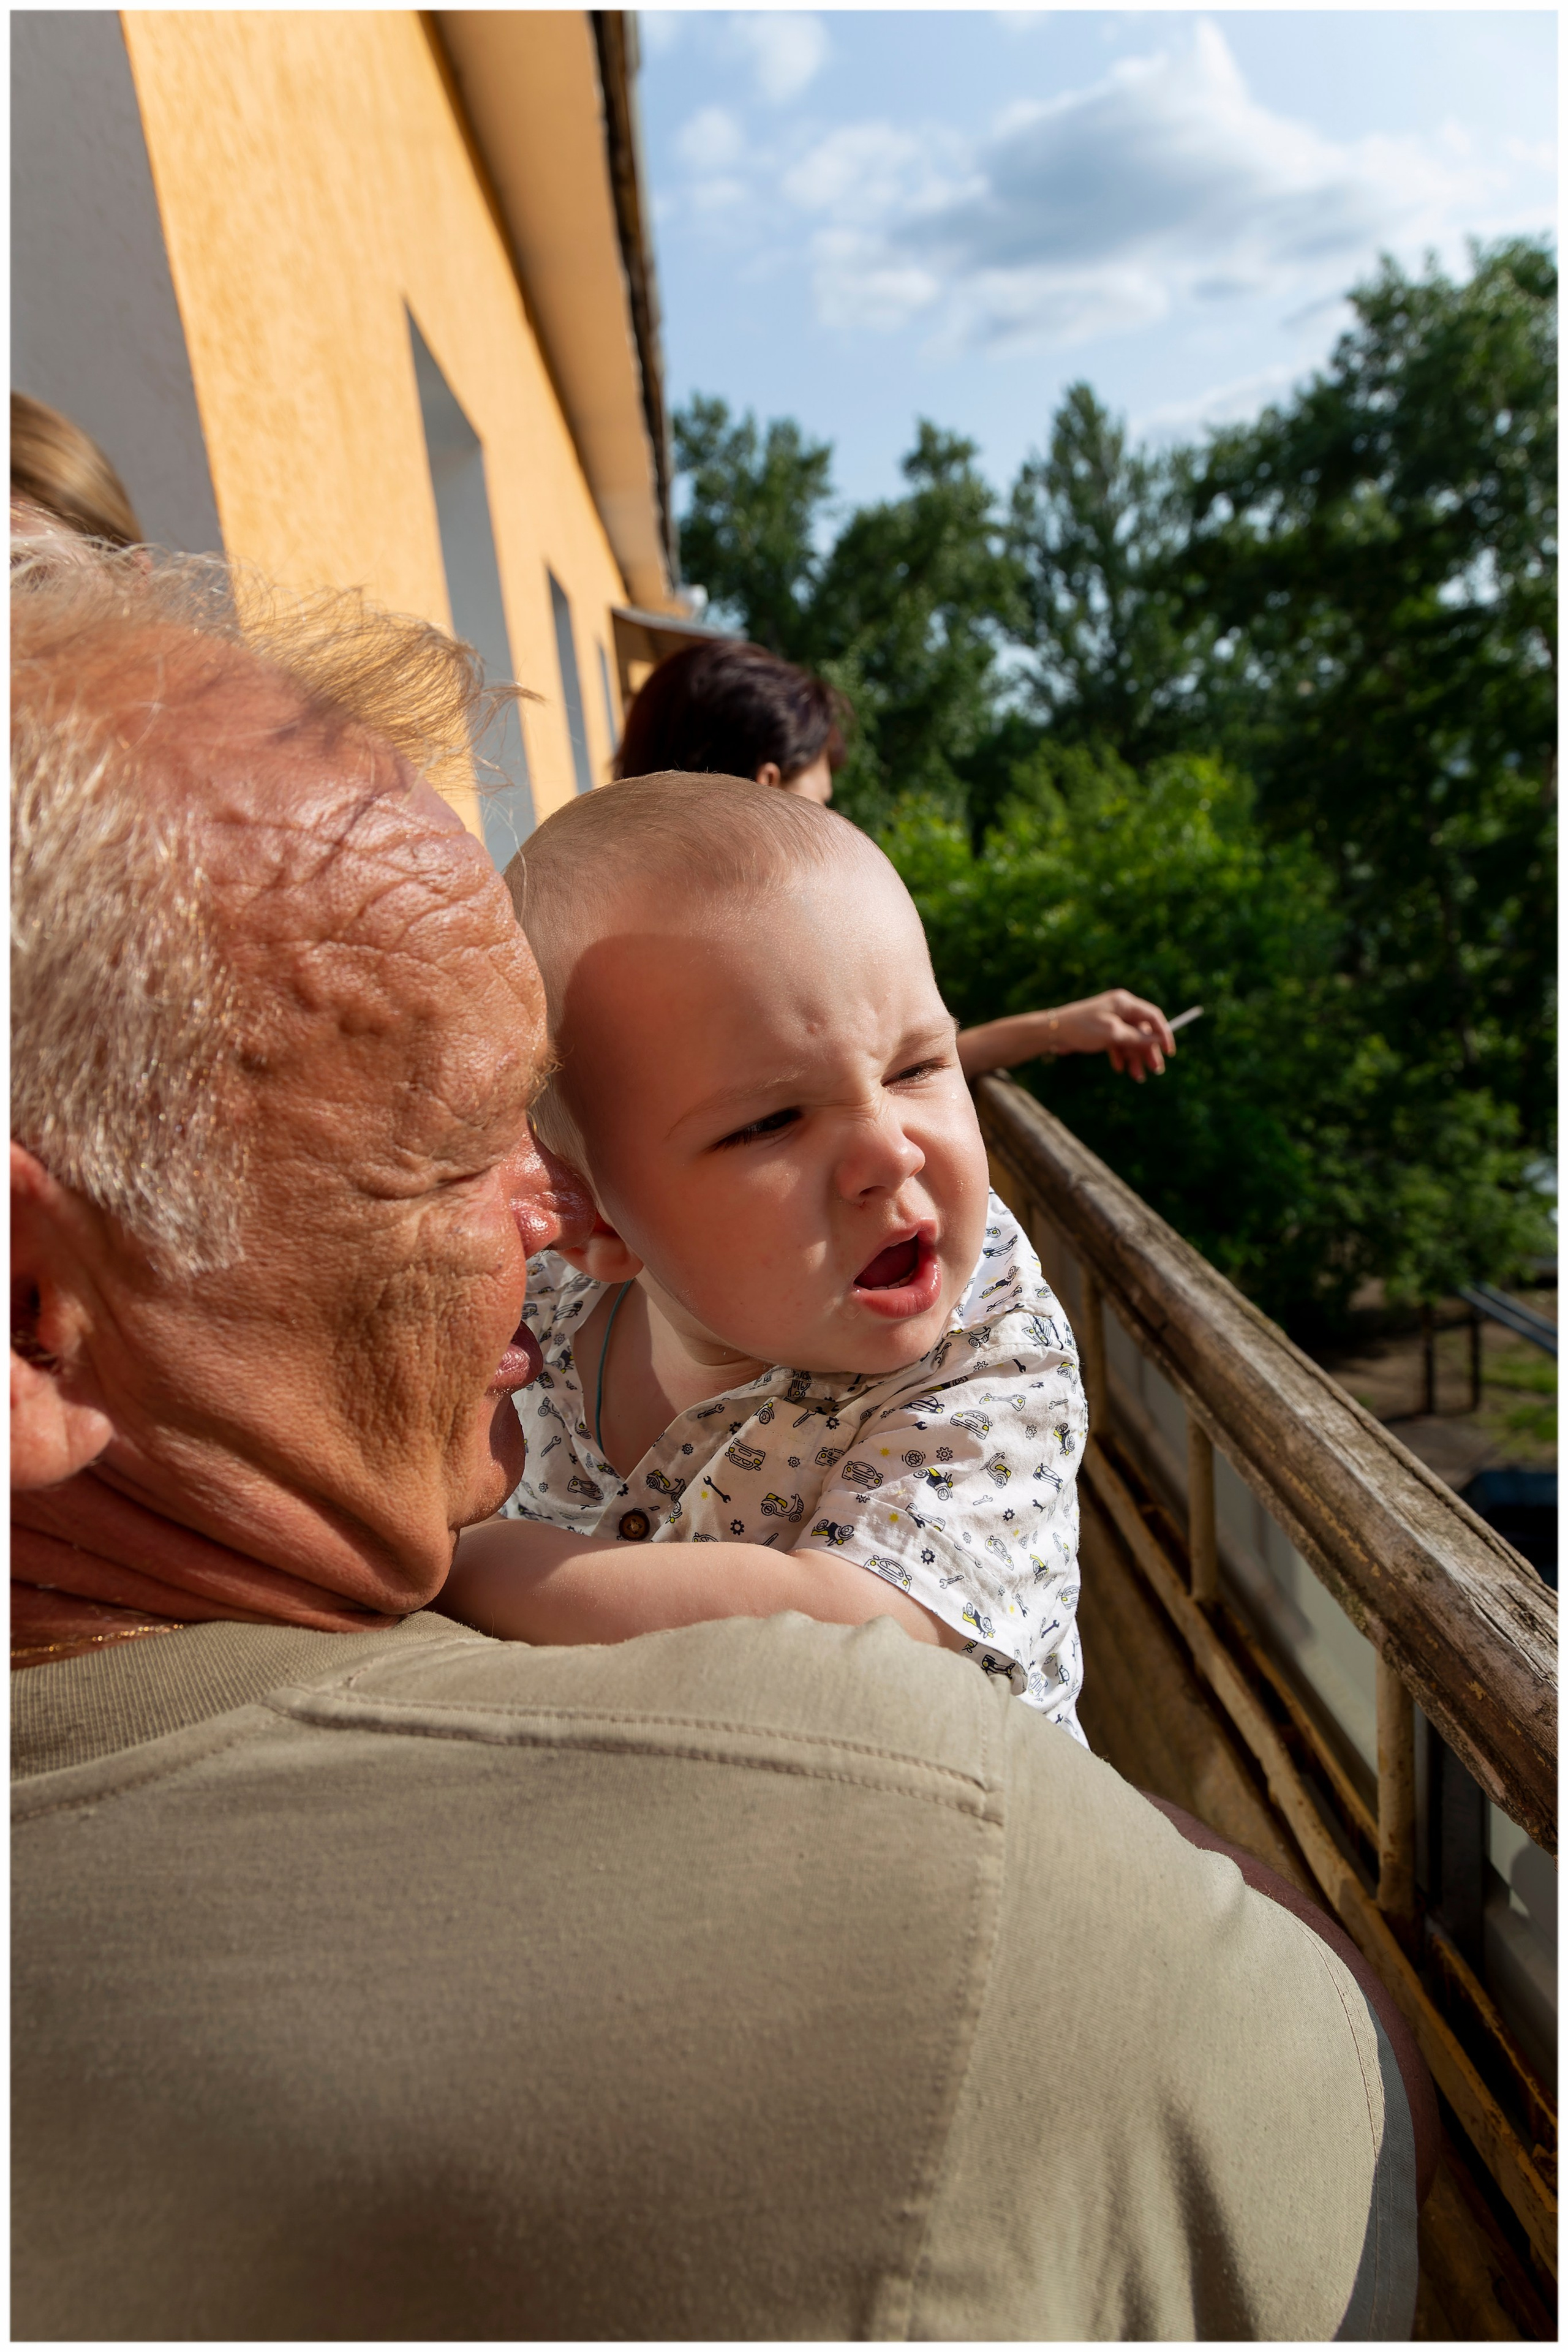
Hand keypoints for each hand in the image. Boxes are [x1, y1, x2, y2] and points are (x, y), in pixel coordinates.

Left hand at [1047, 991, 1174, 1079]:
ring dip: (1135, 1058)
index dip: (1163, 1033)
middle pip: (1143, 1031)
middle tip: (1156, 1070)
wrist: (1052, 1032)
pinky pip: (1118, 1045)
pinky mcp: (1103, 1032)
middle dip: (1148, 1051)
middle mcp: (1120, 1010)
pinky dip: (1120, 1057)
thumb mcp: (1113, 1033)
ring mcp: (1112, 1021)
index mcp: (1124, 1002)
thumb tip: (1158, 1041)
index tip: (1169, 1052)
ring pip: (1131, 1041)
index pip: (1153, 1016)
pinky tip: (1119, 1069)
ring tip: (1137, 1076)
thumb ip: (1136, 1037)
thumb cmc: (1082, 1027)